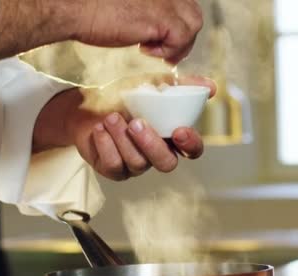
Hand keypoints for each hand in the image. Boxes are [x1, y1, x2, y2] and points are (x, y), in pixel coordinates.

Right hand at [0, 0, 202, 65]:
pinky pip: (182, 37)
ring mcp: (165, 0)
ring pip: (193, 24)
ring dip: (178, 43)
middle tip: (163, 49)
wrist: (74, 8)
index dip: (175, 20)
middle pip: (192, 11)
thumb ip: (142, 7)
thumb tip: (151, 26)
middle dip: (182, 34)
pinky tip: (145, 50)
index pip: (182, 2)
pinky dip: (168, 50)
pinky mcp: (160, 17)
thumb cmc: (90, 5)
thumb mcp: (125, 2)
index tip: (160, 36)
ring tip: (155, 51)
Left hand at [32, 76, 215, 180]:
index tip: (179, 130)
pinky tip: (100, 129)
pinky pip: (114, 165)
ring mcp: (134, 165)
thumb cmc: (122, 95)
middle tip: (135, 123)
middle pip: (166, 163)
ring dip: (122, 138)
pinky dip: (106, 144)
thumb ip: (181, 86)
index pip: (192, 150)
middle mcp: (155, 154)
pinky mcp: (113, 170)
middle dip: (151, 144)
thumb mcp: (152, 84)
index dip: (190, 144)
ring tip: (111, 117)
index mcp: (170, 136)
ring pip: (137, 163)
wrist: (85, 104)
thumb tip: (211, 87)